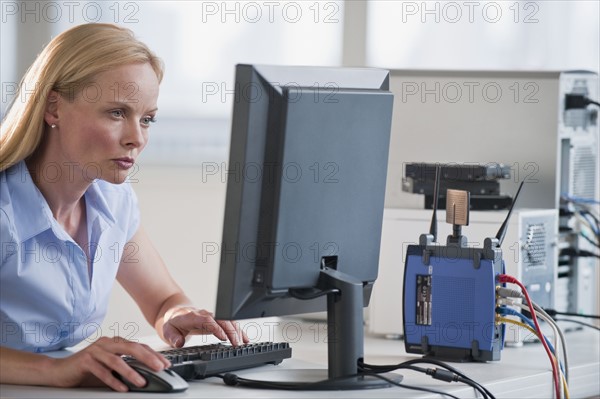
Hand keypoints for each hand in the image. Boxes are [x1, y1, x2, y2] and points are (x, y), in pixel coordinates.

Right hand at [50, 336, 169, 391]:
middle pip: (131, 348)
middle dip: (148, 359)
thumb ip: (125, 367)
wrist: (59, 371)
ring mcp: (95, 350)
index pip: (138, 346)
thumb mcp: (109, 367)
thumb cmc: (87, 369)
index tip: (165, 364)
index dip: (153, 355)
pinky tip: (122, 388)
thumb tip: (146, 375)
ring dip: (131, 373)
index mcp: (115, 342)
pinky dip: (113, 381)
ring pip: (117, 360)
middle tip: (160, 368)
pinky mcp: (84, 360)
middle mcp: (106, 343)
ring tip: (142, 382)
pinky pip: (102, 371)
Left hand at [162, 307, 248, 347]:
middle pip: (221, 320)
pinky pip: (229, 323)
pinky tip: (244, 338)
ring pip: (228, 320)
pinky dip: (237, 330)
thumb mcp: (168, 331)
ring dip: (237, 330)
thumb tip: (179, 343)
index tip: (224, 337)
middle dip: (231, 331)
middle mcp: (204, 314)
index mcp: (192, 317)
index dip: (216, 328)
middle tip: (237, 344)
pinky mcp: (216, 320)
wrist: (176, 313)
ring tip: (243, 342)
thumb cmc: (174, 323)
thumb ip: (173, 337)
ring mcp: (212, 316)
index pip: (207, 320)